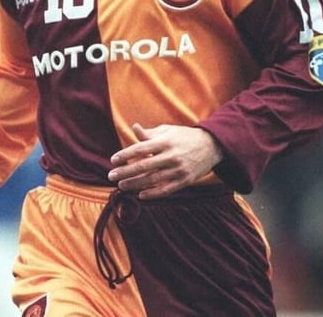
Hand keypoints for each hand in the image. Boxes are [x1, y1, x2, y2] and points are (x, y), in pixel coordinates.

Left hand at [107, 123, 223, 199]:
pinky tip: (141, 195)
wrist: (211, 146)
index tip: (113, 160)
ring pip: (153, 180)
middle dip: (126, 171)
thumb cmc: (184, 137)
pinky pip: (166, 189)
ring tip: (121, 186)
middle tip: (111, 176)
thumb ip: (150, 133)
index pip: (141, 148)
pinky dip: (153, 193)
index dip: (126, 154)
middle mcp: (171, 156)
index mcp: (165, 141)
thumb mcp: (168, 131)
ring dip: (135, 184)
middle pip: (144, 166)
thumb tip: (134, 128)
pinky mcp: (185, 180)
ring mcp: (178, 169)